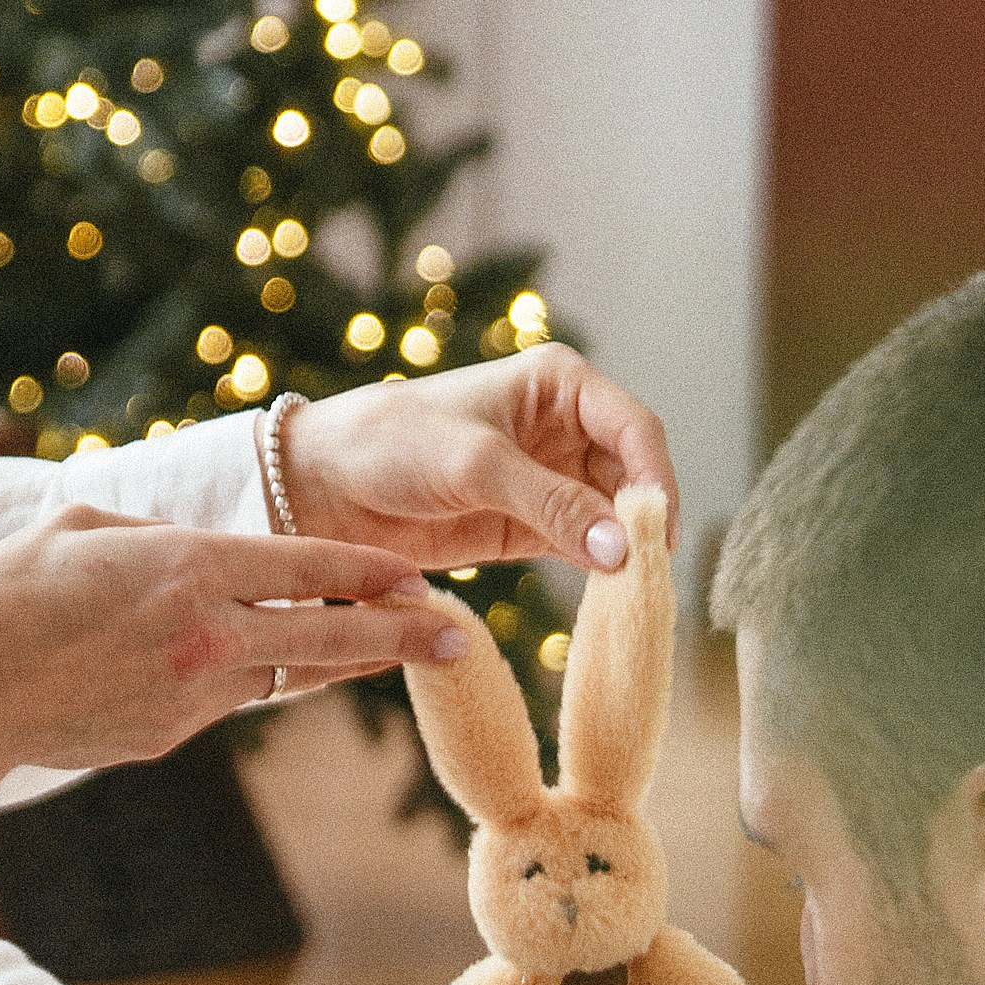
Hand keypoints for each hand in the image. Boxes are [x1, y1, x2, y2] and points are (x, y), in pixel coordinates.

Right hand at [0, 507, 468, 807]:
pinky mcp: (172, 736)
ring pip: (290, 673)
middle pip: (330, 634)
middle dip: (402, 635)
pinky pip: (231, 701)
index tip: (421, 574)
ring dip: (341, 660)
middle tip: (460, 636)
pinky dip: (255, 682)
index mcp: (189, 568)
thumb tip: (197, 546)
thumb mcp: (82, 529)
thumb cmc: (4, 597)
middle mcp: (208, 633)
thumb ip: (155, 531)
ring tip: (396, 649)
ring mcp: (194, 693)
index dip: (371, 572)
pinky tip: (275, 669)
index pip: (308, 566)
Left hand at [277, 351, 677, 572]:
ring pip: (612, 518)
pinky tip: (609, 599)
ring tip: (635, 594)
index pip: (634, 428)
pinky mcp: (530, 529)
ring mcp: (550, 481)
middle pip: (631, 477)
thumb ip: (551, 504)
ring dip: (624, 553)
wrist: (325, 488)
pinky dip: (598, 574)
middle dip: (643, 523)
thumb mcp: (476, 466)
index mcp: (559, 385)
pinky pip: (581, 550)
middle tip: (651, 575)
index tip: (658, 532)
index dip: (655, 478)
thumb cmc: (393, 444)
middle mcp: (565, 428)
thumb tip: (622, 549)